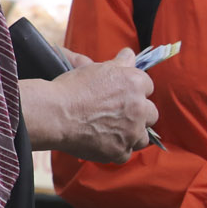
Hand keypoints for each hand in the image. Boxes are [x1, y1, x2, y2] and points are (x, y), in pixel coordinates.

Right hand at [26, 50, 157, 162]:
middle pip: (152, 114)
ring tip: (114, 131)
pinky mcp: (121, 151)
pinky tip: (103, 143)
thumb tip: (129, 54)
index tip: (123, 95)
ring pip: (143, 137)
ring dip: (132, 135)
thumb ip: (119, 62)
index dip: (135, 91)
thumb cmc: (72, 88)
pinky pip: (125, 153)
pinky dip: (116, 150)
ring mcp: (132, 132)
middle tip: (121, 115)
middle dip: (140, 114)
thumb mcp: (96, 69)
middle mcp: (139, 107)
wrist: (54, 114)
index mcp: (135, 83)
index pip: (147, 87)